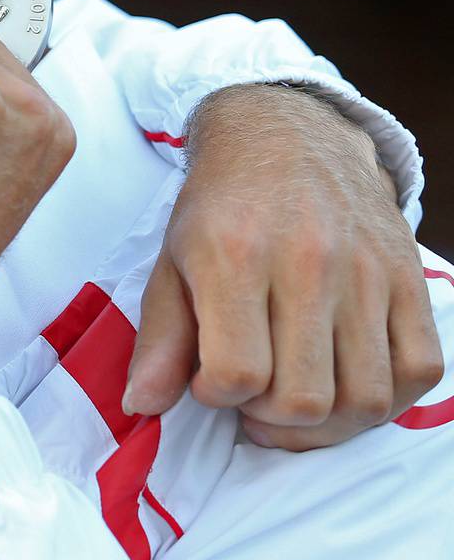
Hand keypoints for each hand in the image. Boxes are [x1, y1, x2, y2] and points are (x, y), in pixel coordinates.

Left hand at [125, 83, 442, 448]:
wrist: (285, 138)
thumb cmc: (221, 207)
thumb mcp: (172, 261)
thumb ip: (159, 339)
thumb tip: (140, 406)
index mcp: (235, 257)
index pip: (237, 373)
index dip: (217, 396)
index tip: (209, 379)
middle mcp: (308, 264)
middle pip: (304, 399)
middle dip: (269, 416)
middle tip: (252, 393)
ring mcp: (368, 273)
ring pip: (366, 398)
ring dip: (326, 422)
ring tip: (294, 396)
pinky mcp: (412, 279)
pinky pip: (420, 370)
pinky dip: (386, 398)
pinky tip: (343, 381)